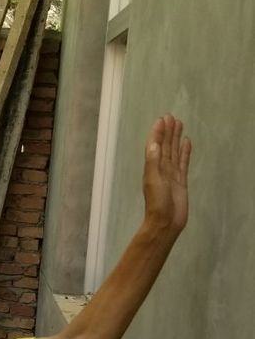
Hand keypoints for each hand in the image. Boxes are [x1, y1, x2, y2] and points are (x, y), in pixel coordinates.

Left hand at [142, 114, 190, 235]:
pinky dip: (184, 152)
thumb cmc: (157, 202)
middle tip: (171, 116)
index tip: (162, 119)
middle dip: (167, 132)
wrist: (166, 222)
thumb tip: (153, 143)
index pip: (155, 145)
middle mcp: (161, 167)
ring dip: (175, 138)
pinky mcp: (181, 180)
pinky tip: (187, 142)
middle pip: (165, 145)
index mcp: (152, 166)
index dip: (158, 133)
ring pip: (174, 151)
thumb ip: (153, 162)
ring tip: (179, 124)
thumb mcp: (153, 180)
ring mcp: (171, 173)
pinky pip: (183, 162)